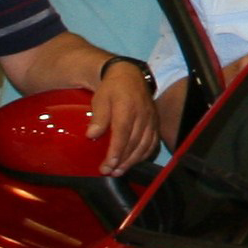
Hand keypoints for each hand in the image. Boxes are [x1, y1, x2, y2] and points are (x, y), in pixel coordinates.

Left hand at [85, 60, 159, 175]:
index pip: (123, 133)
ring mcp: (151, 119)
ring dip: (132, 161)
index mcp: (127, 107)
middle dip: (122, 160)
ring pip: (145, 145)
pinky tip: (134, 162)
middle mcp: (142, 115)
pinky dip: (144, 154)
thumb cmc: (111, 89)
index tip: (107, 165)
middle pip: (134, 142)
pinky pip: (153, 142)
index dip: (116, 151)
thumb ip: (98, 117)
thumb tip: (91, 135)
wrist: (130, 75)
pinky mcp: (155, 122)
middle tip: (109, 172)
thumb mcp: (100, 98)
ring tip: (119, 171)